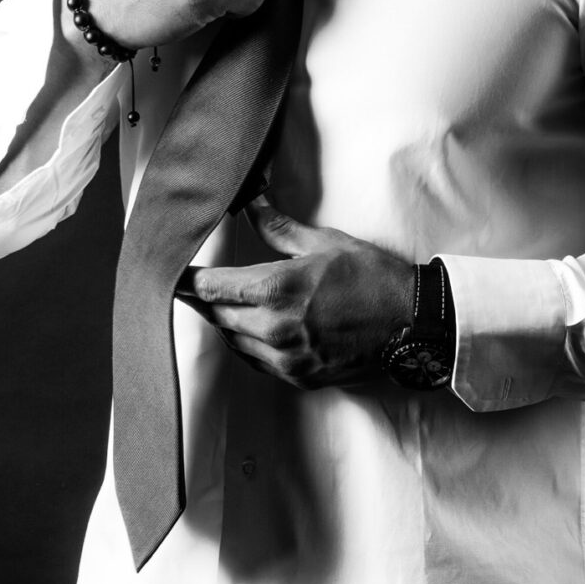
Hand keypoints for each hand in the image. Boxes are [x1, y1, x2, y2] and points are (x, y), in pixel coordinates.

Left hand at [176, 196, 413, 388]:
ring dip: (224, 323)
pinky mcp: (299, 378)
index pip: (212, 289)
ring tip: (220, 303)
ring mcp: (287, 359)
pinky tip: (250, 328)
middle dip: (204, 300)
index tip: (173, 274)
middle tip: (192, 285)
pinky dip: (245, 344)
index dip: (188, 281)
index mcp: (278, 290)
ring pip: (233, 342)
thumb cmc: (372, 278)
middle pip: (217, 317)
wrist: (411, 323)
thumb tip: (251, 205)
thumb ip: (279, 229)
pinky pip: (256, 362)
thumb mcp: (325, 242)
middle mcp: (275, 329)